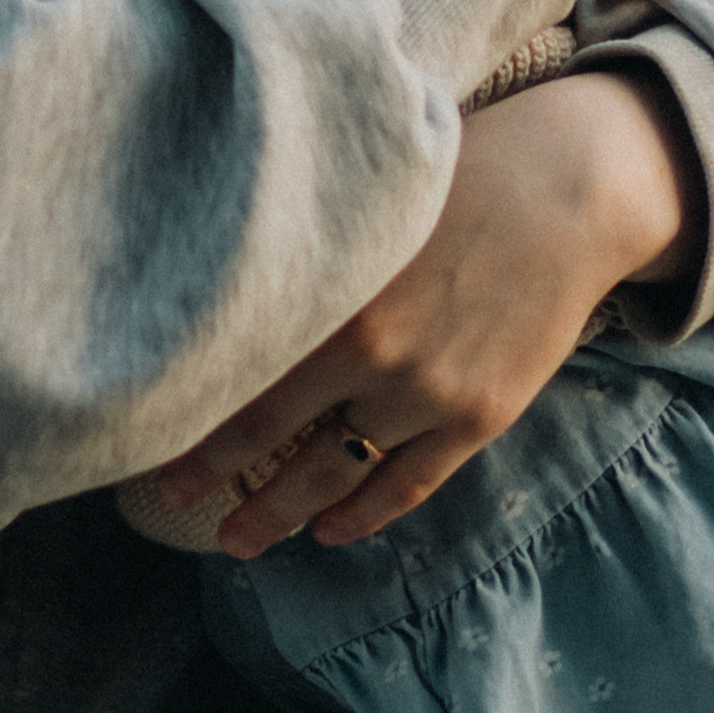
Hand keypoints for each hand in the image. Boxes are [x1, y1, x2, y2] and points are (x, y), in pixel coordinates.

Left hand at [156, 68, 701, 559]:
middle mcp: (377, 355)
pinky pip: (409, 484)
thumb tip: (229, 284)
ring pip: (337, 474)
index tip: (139, 435)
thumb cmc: (462, 172)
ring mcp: (431, 393)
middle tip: (171, 502)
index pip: (240, 375)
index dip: (187, 414)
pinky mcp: (480, 415)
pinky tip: (328, 531)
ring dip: (283, 515)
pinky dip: (364, 514)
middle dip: (216, 480)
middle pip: (273, 439)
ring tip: (238, 540)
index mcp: (336, 295)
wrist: (574, 187)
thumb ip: (307, 252)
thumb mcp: (369, 202)